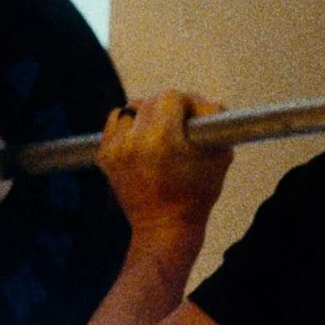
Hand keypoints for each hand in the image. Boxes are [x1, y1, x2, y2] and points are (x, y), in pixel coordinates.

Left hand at [97, 89, 232, 240]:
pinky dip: (128, 126)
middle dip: (168, 107)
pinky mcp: (104, 157)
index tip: (195, 117)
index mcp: (163, 137)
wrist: (165, 228)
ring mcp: (115, 148)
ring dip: (146, 114)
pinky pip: (114, 124)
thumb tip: (213, 105)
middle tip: (181, 123)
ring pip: (130, 109)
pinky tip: (141, 139)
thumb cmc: (196, 196)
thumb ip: (219, 124)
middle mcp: (135, 140)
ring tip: (159, 131)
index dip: (188, 102)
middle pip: (150, 100)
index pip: (171, 97)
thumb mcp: (220, 157)